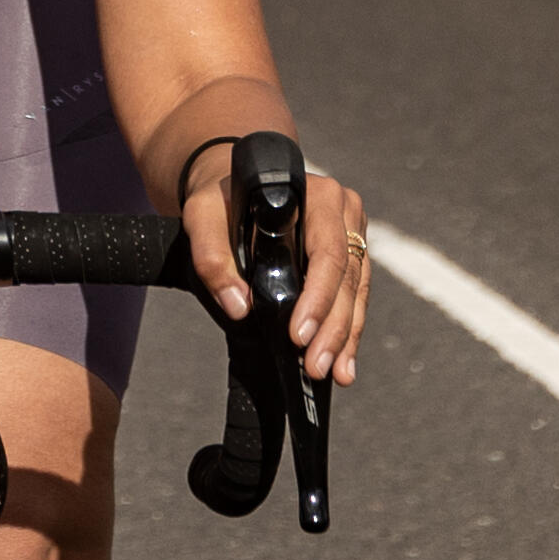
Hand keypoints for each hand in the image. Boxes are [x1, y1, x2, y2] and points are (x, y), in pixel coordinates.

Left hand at [181, 143, 372, 389]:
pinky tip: (342, 361)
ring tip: (333, 372)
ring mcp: (351, 234)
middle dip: (333, 328)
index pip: (327, 251)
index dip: (318, 296)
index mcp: (316, 196)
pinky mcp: (350, 256)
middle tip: (316, 366)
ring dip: (345, 336)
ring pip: (356, 292)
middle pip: (346, 277)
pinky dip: (347, 331)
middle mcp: (343, 212)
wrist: (233, 186)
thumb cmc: (219, 200)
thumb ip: (212, 257)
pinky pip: (354, 297)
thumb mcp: (202, 217)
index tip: (299, 335)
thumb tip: (238, 308)